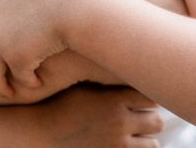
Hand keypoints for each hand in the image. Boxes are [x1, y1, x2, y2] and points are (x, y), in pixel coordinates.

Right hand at [38, 84, 162, 147]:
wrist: (39, 133)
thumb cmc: (58, 104)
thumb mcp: (81, 84)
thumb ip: (104, 76)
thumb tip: (122, 55)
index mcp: (113, 100)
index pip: (151, 97)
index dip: (148, 96)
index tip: (140, 95)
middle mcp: (119, 123)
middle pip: (156, 121)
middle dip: (150, 119)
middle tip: (140, 116)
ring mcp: (117, 145)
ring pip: (152, 145)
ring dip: (145, 139)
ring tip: (133, 133)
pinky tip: (127, 144)